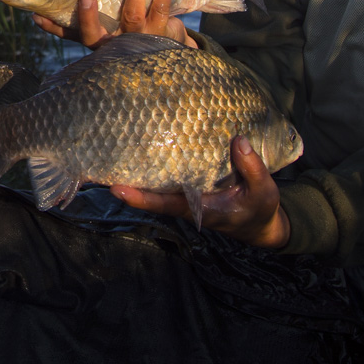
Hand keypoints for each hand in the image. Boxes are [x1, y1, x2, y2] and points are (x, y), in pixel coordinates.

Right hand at [32, 0, 189, 48]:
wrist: (165, 48)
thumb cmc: (126, 29)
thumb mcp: (104, 27)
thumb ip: (81, 13)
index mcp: (96, 41)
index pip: (69, 35)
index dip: (52, 28)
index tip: (38, 15)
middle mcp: (114, 44)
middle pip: (96, 33)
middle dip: (89, 15)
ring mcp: (137, 39)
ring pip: (133, 16)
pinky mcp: (160, 32)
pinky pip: (161, 9)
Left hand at [111, 135, 288, 248]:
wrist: (259, 224)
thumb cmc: (260, 210)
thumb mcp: (264, 192)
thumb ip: (252, 168)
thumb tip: (238, 140)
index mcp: (200, 208)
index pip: (164, 204)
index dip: (140, 198)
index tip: (116, 190)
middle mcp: (185, 203)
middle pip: (149, 193)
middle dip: (126, 182)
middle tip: (98, 165)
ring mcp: (184, 195)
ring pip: (154, 185)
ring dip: (133, 172)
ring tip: (109, 150)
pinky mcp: (187, 185)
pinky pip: (164, 177)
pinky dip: (150, 165)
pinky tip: (137, 146)